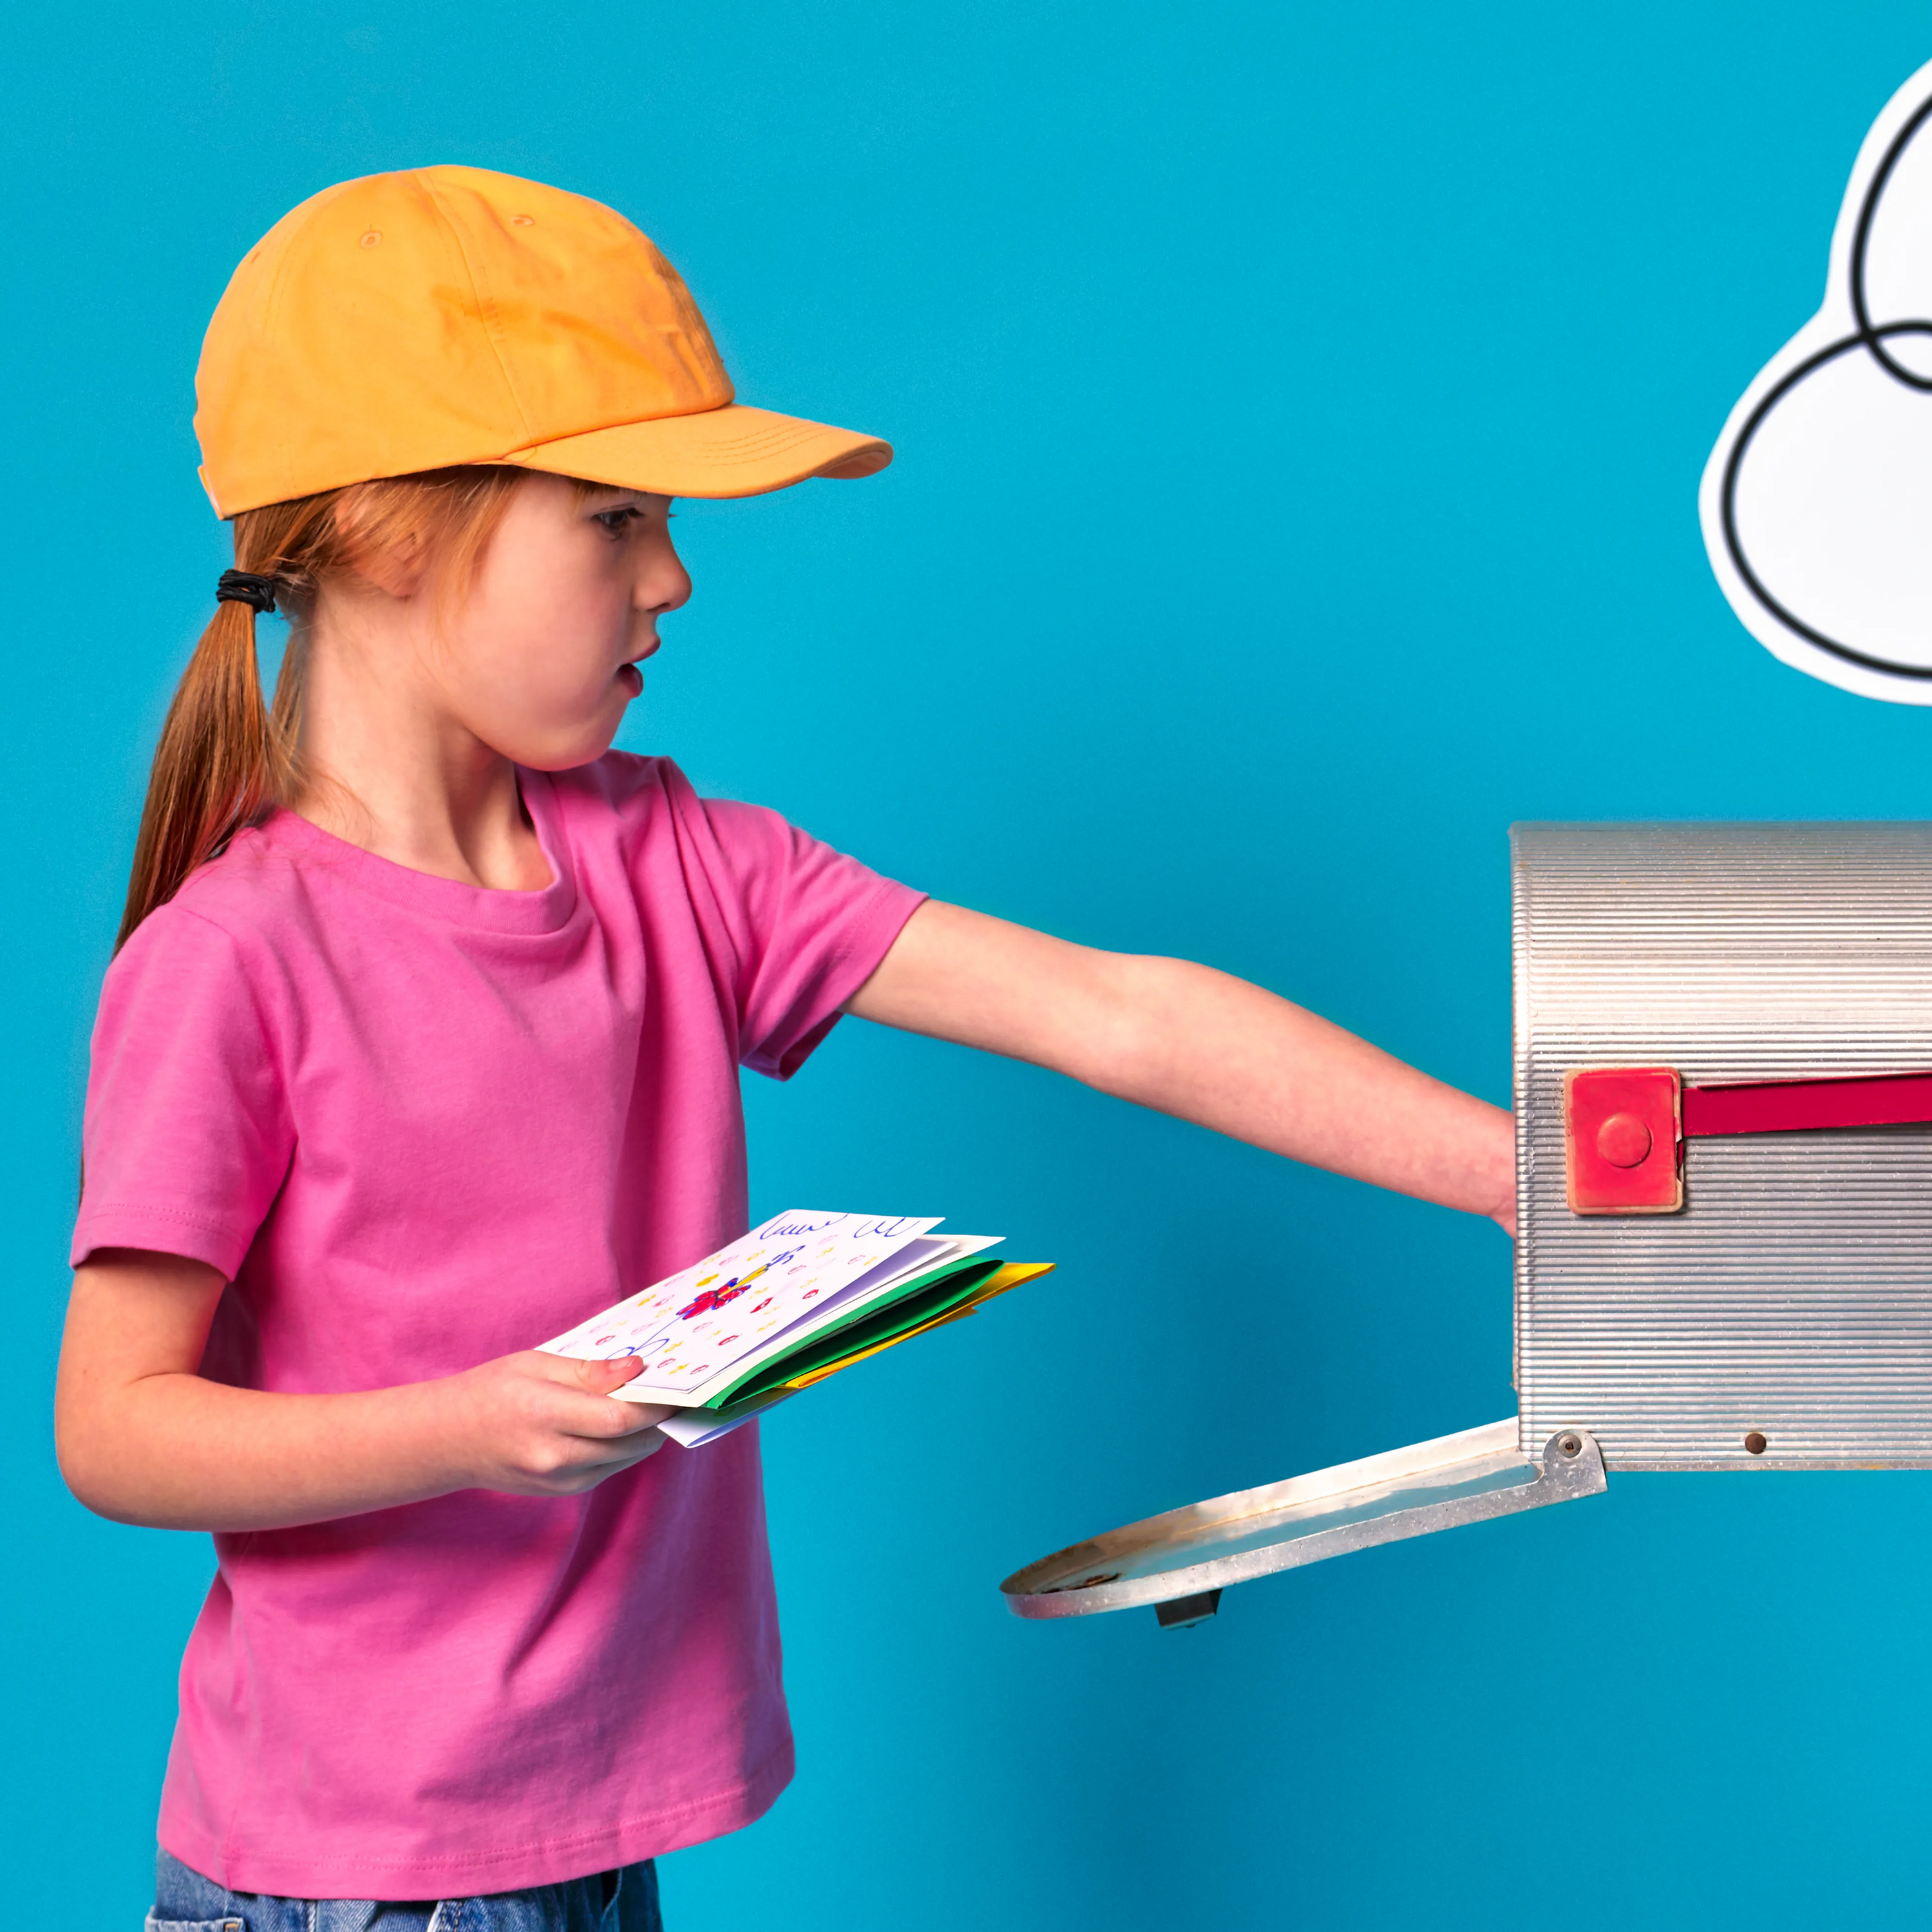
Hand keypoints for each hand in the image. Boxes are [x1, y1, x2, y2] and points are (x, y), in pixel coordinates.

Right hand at [445, 1351, 674, 1496]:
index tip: (676, 1387)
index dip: (656, 1405)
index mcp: (548, 1416)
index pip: (621, 1419)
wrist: (448, 1440)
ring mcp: (559, 1480)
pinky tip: (613, 1426)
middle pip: (631, 1443)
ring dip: (641, 1435)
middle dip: (656, 1420)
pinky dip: (620, 1449)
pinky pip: (607, 1470)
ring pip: (624, 1460)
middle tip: (667, 1393)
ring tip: (642, 1405)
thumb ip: (590, 1371)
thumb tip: (637, 1369)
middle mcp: (556, 1457)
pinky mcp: (561, 1492)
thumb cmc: (491, 1392)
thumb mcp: (537, 1365)